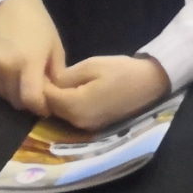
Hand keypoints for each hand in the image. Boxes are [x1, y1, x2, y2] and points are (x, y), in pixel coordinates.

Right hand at [0, 0, 64, 115]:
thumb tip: (57, 98)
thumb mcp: (55, 48)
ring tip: (21, 79)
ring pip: (2, 96)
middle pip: (16, 101)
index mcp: (29, 61)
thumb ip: (56, 75)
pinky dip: (0, 86)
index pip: (31, 99)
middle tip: (35, 90)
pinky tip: (7, 73)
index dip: (40, 107)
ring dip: (13, 93)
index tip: (46, 106)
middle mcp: (6, 67)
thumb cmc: (39, 26)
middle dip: (28, 100)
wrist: (10, 6)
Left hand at [43, 55, 170, 131]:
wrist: (151, 82)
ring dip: (59, 101)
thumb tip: (49, 83)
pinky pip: (74, 116)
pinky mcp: (95, 126)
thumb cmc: (122, 70)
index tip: (42, 71)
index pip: (46, 99)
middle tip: (50, 75)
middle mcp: (78, 122)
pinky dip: (70, 106)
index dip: (41, 84)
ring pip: (62, 114)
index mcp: (76, 106)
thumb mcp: (91, 65)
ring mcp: (87, 127)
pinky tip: (77, 92)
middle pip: (52, 109)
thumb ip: (66, 76)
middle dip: (48, 95)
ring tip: (63, 82)